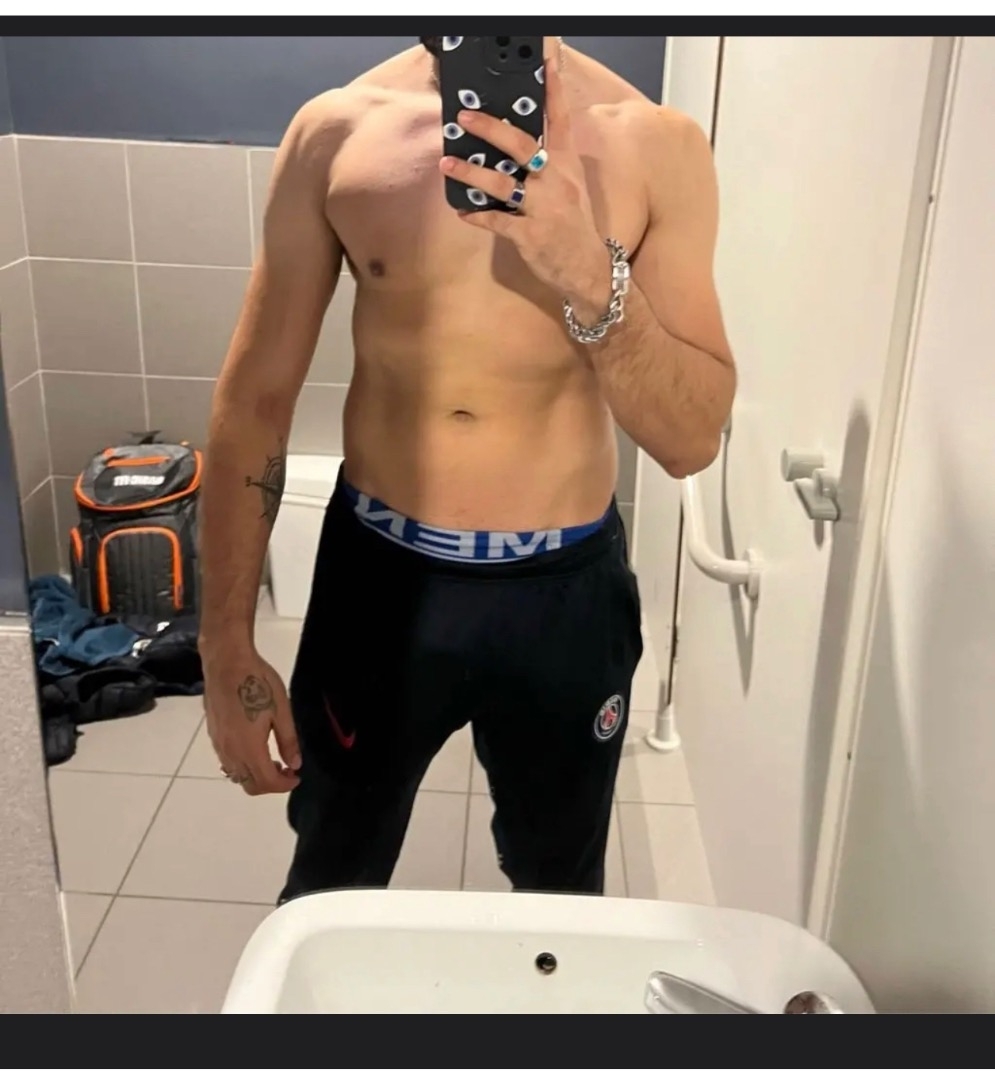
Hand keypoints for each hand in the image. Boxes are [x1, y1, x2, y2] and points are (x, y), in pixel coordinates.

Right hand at [203, 650, 300, 795]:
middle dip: (270, 784)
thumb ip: (288, 741)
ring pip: (236, 776)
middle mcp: (231, 752)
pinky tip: (254, 748)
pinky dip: (243, 766)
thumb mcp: (281, 710)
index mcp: (250, 748)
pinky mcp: (213, 736)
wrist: (226, 663)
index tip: (297, 776)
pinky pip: (227, 763)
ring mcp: (219, 745)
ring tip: (273, 759)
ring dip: (255, 776)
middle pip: (249, 785)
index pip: (267, 782)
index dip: (284, 785)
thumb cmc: (258, 682)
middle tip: (287, 769)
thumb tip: (294, 764)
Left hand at [439, 40, 611, 322]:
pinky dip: (477, 216)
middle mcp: (556, 183)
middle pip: (522, 146)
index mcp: (567, 167)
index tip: (546, 65)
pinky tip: (462, 212)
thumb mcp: (570, 190)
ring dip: (470, 173)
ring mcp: (543, 209)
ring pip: (502, 183)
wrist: (589, 270)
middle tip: (465, 117)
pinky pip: (496, 222)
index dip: (555, 92)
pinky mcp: (530, 236)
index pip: (562, 122)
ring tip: (447, 163)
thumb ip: (548, 167)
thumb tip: (514, 148)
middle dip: (491, 129)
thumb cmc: (574, 228)